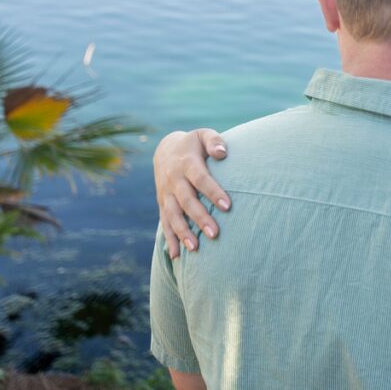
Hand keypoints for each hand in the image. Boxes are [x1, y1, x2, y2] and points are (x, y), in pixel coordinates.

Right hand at [154, 128, 230, 258]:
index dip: (213, 192)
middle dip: (200, 218)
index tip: (228, 206)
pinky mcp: (162, 204)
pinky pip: (164, 223)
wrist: (165, 149)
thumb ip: (214, 141)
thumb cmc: (193, 144)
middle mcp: (174, 180)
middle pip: (187, 201)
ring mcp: (166, 193)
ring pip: (173, 215)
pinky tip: (176, 255)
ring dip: (183, 232)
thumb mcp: (203, 134)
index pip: (201, 179)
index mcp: (187, 163)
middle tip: (215, 234)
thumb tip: (223, 152)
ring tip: (195, 248)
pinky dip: (169, 239)